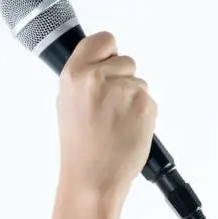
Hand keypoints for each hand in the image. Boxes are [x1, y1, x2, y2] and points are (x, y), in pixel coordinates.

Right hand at [56, 31, 157, 203]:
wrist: (92, 179)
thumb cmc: (80, 148)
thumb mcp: (67, 104)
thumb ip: (84, 79)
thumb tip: (102, 63)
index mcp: (74, 74)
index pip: (103, 40)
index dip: (108, 53)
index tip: (108, 66)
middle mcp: (98, 78)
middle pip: (126, 60)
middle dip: (122, 81)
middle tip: (109, 109)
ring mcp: (123, 91)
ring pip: (139, 83)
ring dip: (133, 100)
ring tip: (116, 124)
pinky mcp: (144, 105)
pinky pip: (149, 101)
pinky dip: (143, 115)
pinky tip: (128, 130)